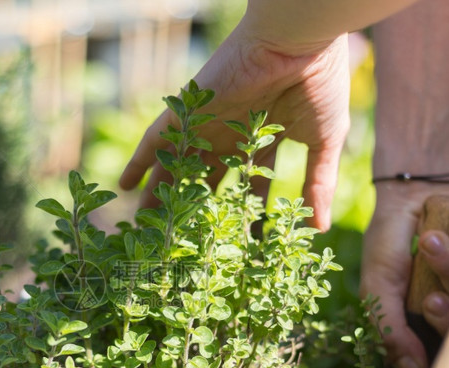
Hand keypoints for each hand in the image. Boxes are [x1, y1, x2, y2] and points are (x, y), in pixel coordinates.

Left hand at [119, 20, 350, 230]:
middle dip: (194, 209)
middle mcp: (230, 135)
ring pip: (176, 167)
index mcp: (261, 140)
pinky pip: (154, 141)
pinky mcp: (188, 114)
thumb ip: (318, 183)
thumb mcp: (323, 141)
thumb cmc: (319, 84)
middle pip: (204, 180)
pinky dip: (139, 162)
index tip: (240, 243)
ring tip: (145, 226)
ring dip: (161, 195)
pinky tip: (125, 186)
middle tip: (179, 240)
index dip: (245, 214)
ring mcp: (206, 125)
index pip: (248, 185)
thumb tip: (320, 229)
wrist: (299, 44)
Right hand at [360, 183, 448, 367]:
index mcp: (419, 317)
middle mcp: (448, 302)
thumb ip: (389, 329)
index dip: (442, 325)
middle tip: (433, 272)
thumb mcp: (378, 285)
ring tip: (433, 236)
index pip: (438, 343)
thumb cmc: (387, 240)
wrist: (412, 191)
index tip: (431, 303)